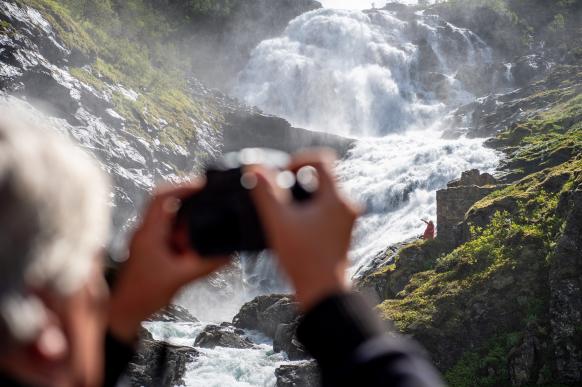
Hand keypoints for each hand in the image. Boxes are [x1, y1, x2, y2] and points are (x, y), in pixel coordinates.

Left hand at [108, 182, 229, 341]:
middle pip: (166, 201)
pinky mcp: (149, 247)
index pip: (163, 197)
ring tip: (204, 225)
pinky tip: (194, 242)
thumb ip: (206, 265)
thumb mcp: (181, 278)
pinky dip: (183, 231)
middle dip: (189, 199)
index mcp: (149, 232)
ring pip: (168, 216)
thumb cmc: (145, 294)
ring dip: (186, 219)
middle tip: (209, 198)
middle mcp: (145, 230)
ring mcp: (146, 238)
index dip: (183, 187)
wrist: (124, 312)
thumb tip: (230, 254)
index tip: (203, 185)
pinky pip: (168, 230)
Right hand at [249, 149, 360, 311]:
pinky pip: (324, 208)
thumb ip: (265, 191)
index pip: (322, 160)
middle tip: (279, 190)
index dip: (298, 159)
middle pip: (322, 175)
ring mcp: (345, 220)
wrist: (322, 293)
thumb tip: (253, 167)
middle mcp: (346, 206)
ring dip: (302, 194)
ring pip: (323, 193)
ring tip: (283, 208)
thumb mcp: (278, 221)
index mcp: (337, 198)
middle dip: (298, 178)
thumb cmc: (303, 259)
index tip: (282, 174)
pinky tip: (290, 223)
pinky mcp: (340, 232)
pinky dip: (308, 208)